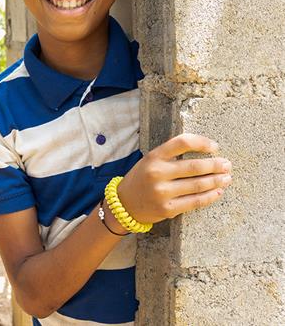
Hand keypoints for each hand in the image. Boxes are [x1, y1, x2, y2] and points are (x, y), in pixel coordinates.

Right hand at [117, 134, 231, 223]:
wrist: (125, 204)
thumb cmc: (142, 178)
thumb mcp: (150, 160)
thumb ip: (171, 156)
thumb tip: (205, 154)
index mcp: (153, 157)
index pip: (182, 142)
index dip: (201, 143)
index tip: (214, 147)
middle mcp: (157, 173)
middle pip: (194, 166)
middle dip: (215, 165)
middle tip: (227, 164)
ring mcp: (162, 192)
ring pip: (198, 185)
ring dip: (216, 181)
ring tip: (226, 178)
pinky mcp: (168, 209)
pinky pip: (195, 202)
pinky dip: (210, 196)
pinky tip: (217, 192)